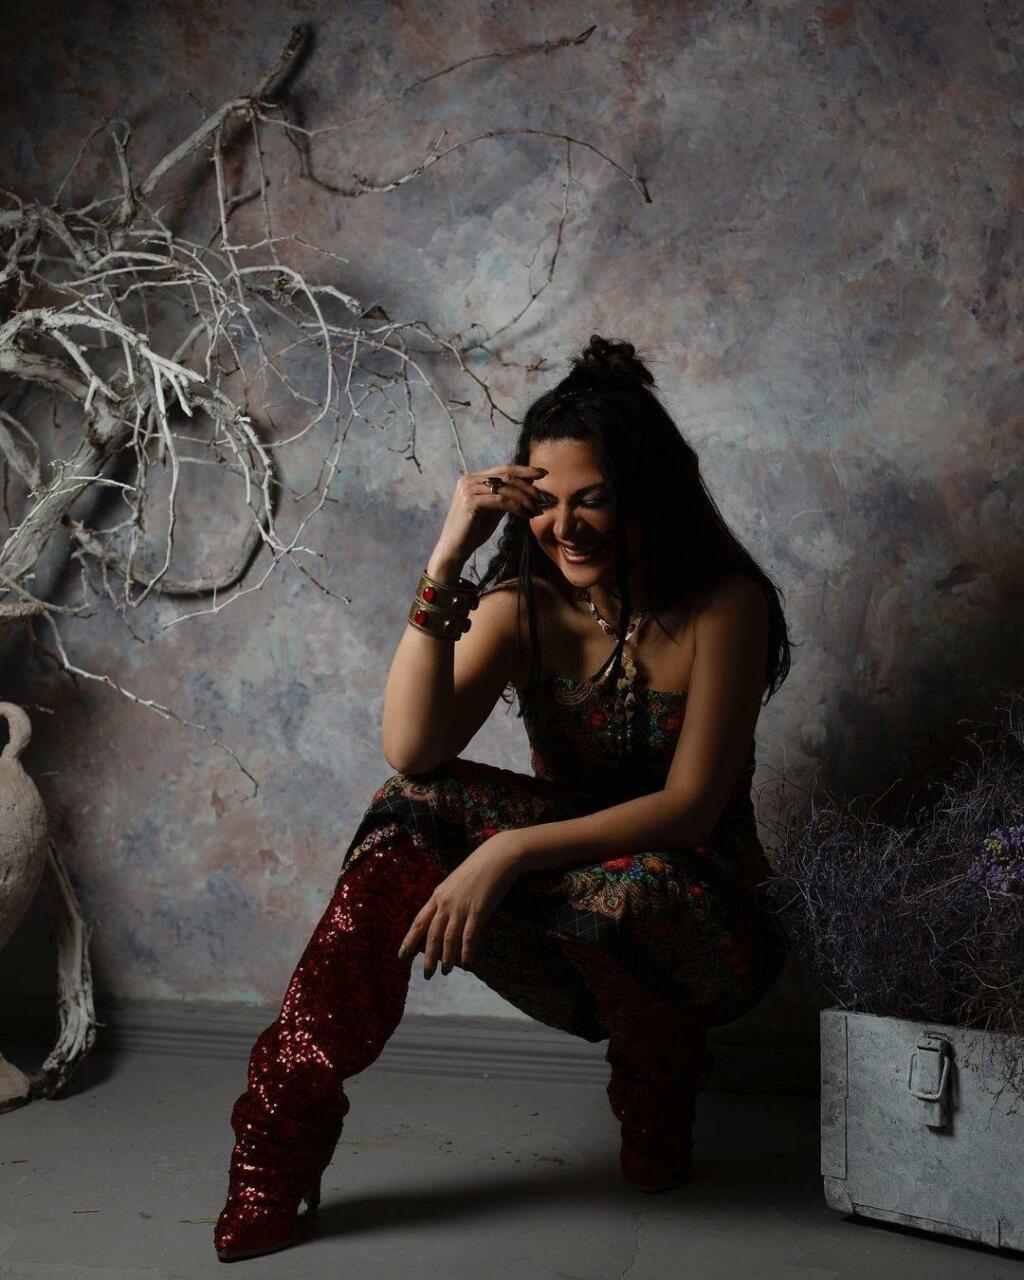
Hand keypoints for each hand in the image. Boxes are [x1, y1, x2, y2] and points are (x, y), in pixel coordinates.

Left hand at [398, 830, 524, 977]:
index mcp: (438, 895)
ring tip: (445, 971)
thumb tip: (442, 918)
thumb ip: (447, 899)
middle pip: (432, 935)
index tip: (402, 955)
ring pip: (449, 939)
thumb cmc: (478, 868)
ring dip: (446, 958)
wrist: (497, 857)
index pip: (419, 921)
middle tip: (426, 974)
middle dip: (428, 957)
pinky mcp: (478, 911)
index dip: (410, 939)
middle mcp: (446, 903)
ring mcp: (461, 907)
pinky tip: (466, 964)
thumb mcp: (455, 882)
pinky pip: (469, 937)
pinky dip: (466, 953)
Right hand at [433, 463, 547, 565]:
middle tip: (543, 497)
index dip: (524, 470)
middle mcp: (468, 480)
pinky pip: (501, 501)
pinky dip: (517, 507)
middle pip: (506, 476)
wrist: (454, 548)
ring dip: (525, 499)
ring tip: (536, 509)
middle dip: (528, 486)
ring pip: (505, 488)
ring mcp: (468, 490)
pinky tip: (526, 515)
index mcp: (472, 478)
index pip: (503, 469)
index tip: (542, 473)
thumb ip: (505, 497)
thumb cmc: (473, 531)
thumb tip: (529, 487)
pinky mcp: (470, 502)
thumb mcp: (492, 510)